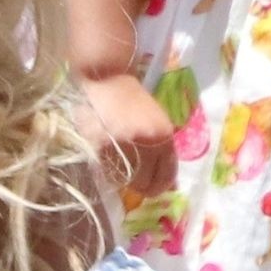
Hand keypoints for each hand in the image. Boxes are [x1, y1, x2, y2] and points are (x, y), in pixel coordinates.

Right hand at [79, 72, 177, 197]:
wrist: (106, 80)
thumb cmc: (132, 100)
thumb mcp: (156, 121)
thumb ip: (163, 150)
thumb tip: (169, 182)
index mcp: (163, 136)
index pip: (166, 174)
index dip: (161, 187)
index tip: (154, 190)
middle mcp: (146, 144)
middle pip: (145, 182)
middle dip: (141, 187)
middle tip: (135, 184)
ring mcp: (122, 147)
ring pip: (124, 180)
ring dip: (122, 180)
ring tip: (119, 168)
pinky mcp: (100, 147)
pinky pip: (107, 171)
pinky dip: (108, 172)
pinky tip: (108, 161)